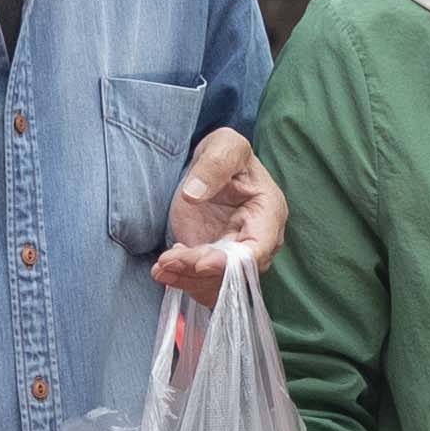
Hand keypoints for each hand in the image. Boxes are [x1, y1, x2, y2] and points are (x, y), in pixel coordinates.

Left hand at [156, 127, 281, 301]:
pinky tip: (162, 269)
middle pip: (234, 274)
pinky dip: (181, 281)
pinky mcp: (212, 261)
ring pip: (216, 284)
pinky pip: (202, 282)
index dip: (233, 263)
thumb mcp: (225, 146)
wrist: (208, 166)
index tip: (202, 261)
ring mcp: (233, 255)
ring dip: (186, 280)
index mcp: (268, 214)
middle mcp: (256, 242)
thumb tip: (194, 195)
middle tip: (168, 260)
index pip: (257, 250)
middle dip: (200, 271)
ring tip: (161, 266)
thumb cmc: (225, 153)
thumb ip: (214, 165)